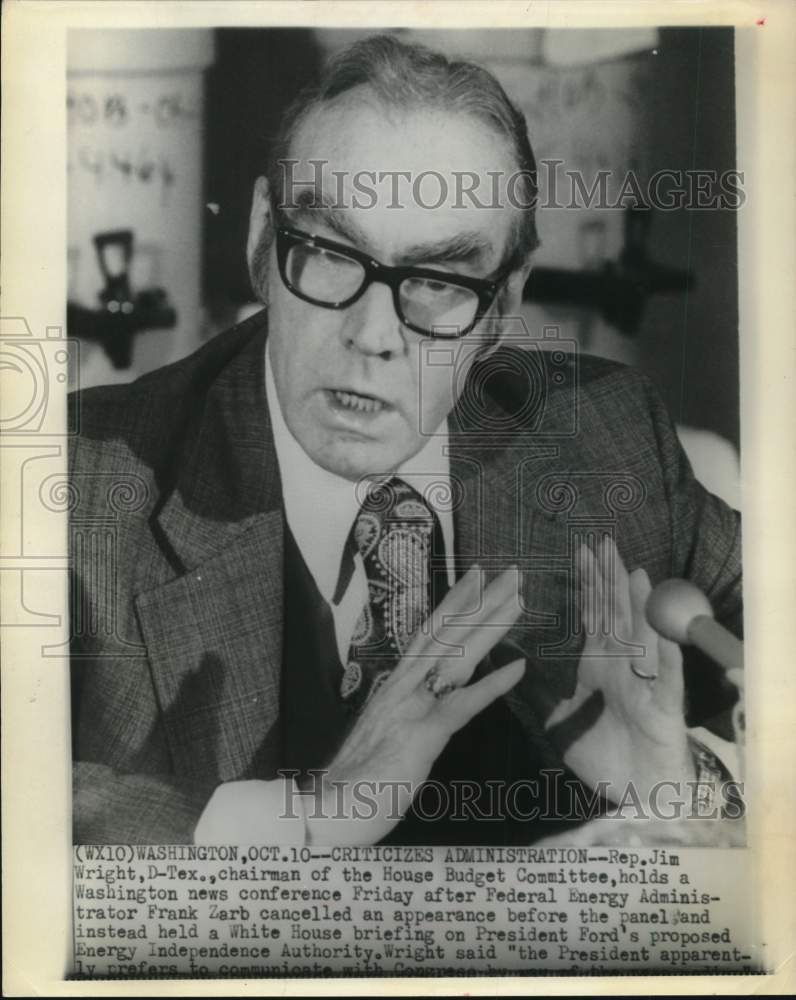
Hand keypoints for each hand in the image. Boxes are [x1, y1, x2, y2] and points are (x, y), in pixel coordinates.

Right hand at [302, 565, 524, 844]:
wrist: (330, 810)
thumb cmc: (360, 779)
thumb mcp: (388, 734)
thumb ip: (409, 710)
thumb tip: (433, 698)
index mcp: (397, 684)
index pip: (431, 633)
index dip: (456, 602)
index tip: (478, 576)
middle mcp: (402, 685)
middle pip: (447, 631)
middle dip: (482, 599)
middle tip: (513, 572)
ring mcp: (411, 706)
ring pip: (456, 654)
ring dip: (491, 625)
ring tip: (518, 601)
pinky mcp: (422, 735)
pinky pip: (464, 704)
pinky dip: (493, 684)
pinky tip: (519, 668)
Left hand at [544, 537, 693, 809]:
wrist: (634, 793)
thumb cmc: (602, 752)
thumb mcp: (560, 717)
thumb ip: (541, 688)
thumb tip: (510, 662)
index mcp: (600, 663)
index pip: (595, 614)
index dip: (590, 583)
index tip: (583, 550)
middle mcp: (624, 666)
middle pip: (618, 615)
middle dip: (612, 579)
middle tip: (606, 542)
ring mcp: (646, 683)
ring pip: (644, 638)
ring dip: (641, 607)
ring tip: (636, 575)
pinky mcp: (663, 709)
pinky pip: (666, 680)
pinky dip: (668, 658)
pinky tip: (668, 635)